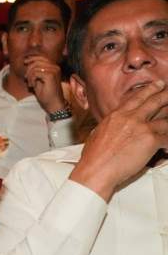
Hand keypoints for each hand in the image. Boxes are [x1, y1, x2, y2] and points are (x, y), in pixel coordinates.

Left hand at [24, 56, 64, 112]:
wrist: (53, 104)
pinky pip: (35, 73)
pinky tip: (32, 86)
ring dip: (29, 76)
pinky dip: (31, 79)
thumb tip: (27, 61)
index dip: (31, 58)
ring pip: (35, 67)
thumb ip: (35, 70)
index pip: (41, 57)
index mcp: (53, 67)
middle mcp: (55, 67)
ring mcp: (54, 71)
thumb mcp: (38, 79)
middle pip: (37, 61)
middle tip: (26, 79)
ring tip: (30, 84)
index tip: (25, 62)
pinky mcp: (51, 76)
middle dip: (28, 69)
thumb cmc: (46, 93)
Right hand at [70, 79, 167, 200]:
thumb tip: (113, 127)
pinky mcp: (151, 141)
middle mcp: (130, 118)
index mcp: (116, 116)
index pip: (137, 98)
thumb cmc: (94, 157)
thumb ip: (110, 126)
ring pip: (166, 120)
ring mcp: (142, 128)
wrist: (96, 169)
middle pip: (155, 102)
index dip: (150, 90)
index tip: (158, 85)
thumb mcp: (97, 134)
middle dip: (167, 96)